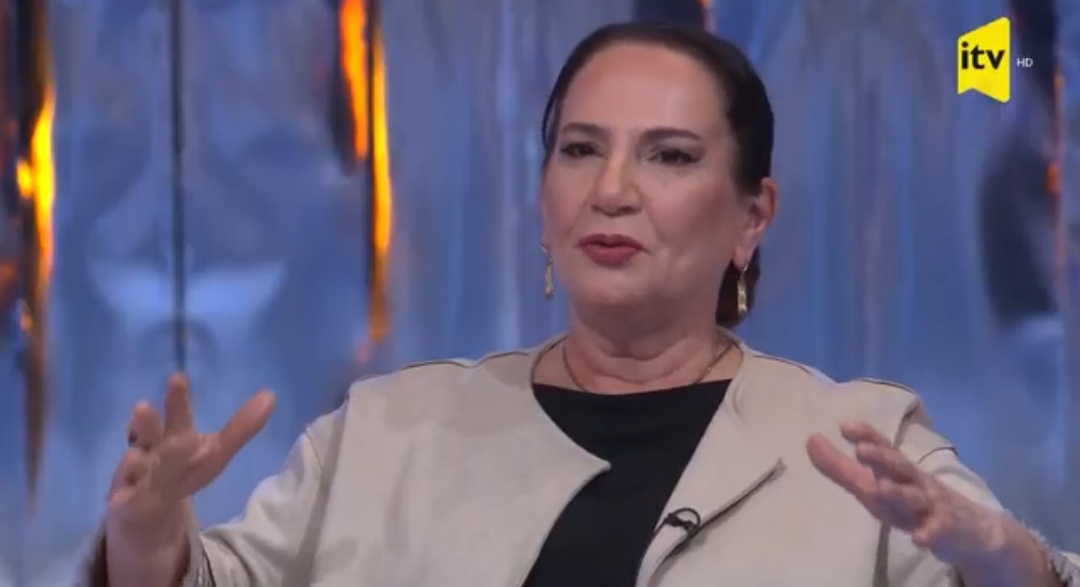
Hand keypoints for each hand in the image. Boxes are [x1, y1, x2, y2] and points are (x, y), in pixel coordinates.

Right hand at [105, 373, 274, 548]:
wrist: (142, 513)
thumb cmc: (179, 471)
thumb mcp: (212, 453)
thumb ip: (240, 428)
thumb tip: (270, 395)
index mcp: (174, 438)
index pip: (177, 418)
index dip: (178, 400)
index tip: (177, 377)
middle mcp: (152, 453)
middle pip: (153, 439)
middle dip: (149, 424)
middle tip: (142, 406)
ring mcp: (135, 480)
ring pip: (136, 468)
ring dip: (133, 460)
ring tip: (133, 449)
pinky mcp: (125, 509)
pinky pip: (125, 500)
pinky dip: (126, 490)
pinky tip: (128, 475)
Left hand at [806, 422, 1005, 567]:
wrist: (969, 529)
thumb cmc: (910, 500)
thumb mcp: (873, 486)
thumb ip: (841, 467)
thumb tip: (810, 440)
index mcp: (897, 469)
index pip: (883, 447)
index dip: (867, 435)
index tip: (845, 426)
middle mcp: (914, 482)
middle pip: (899, 466)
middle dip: (882, 457)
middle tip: (861, 449)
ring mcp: (932, 505)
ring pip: (916, 497)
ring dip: (900, 492)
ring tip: (882, 487)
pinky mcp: (946, 530)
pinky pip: (937, 531)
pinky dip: (929, 533)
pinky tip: (919, 537)